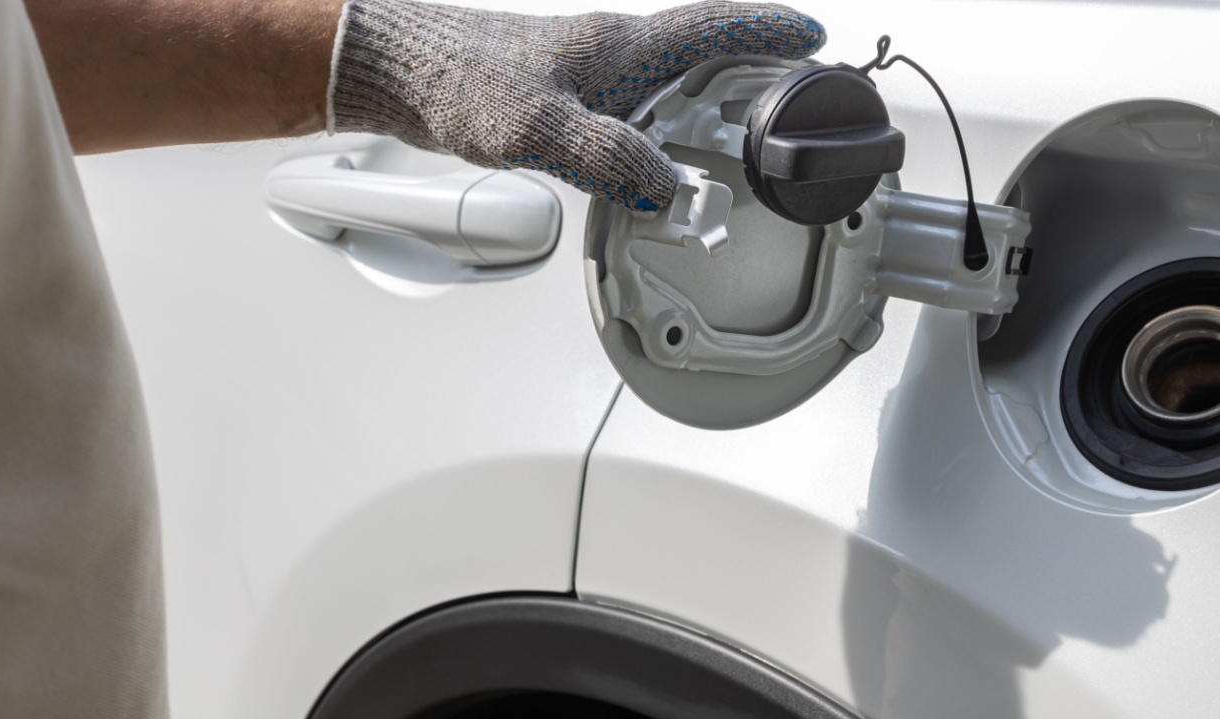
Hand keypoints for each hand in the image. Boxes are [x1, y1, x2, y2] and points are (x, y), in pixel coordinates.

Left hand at [330, 0, 826, 210]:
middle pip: (706, 53)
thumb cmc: (463, 81)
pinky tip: (656, 161)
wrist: (406, 72)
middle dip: (756, 70)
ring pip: (672, 84)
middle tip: (793, 99)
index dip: (768, 31)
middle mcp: (614, 52)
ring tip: (742, 143)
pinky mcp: (569, 96)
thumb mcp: (541, 128)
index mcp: (621, 47)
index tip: (813, 36)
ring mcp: (593, 73)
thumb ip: (609, 157)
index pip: (713, 27)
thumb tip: (667, 189)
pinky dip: (664, 129)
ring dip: (711, 104)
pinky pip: (637, 108)